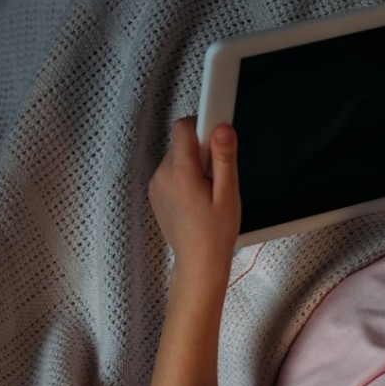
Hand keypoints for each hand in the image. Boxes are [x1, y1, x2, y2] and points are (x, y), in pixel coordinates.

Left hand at [148, 117, 240, 280]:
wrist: (198, 263)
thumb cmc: (215, 233)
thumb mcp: (228, 194)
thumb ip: (224, 158)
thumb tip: (222, 128)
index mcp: (181, 173)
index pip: (184, 127)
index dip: (203, 123)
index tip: (218, 125)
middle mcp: (163, 175)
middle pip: (182, 142)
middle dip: (203, 150)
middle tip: (219, 174)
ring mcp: (156, 184)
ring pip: (177, 157)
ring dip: (194, 164)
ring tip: (208, 191)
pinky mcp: (156, 193)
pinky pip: (171, 171)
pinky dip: (185, 176)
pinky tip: (197, 198)